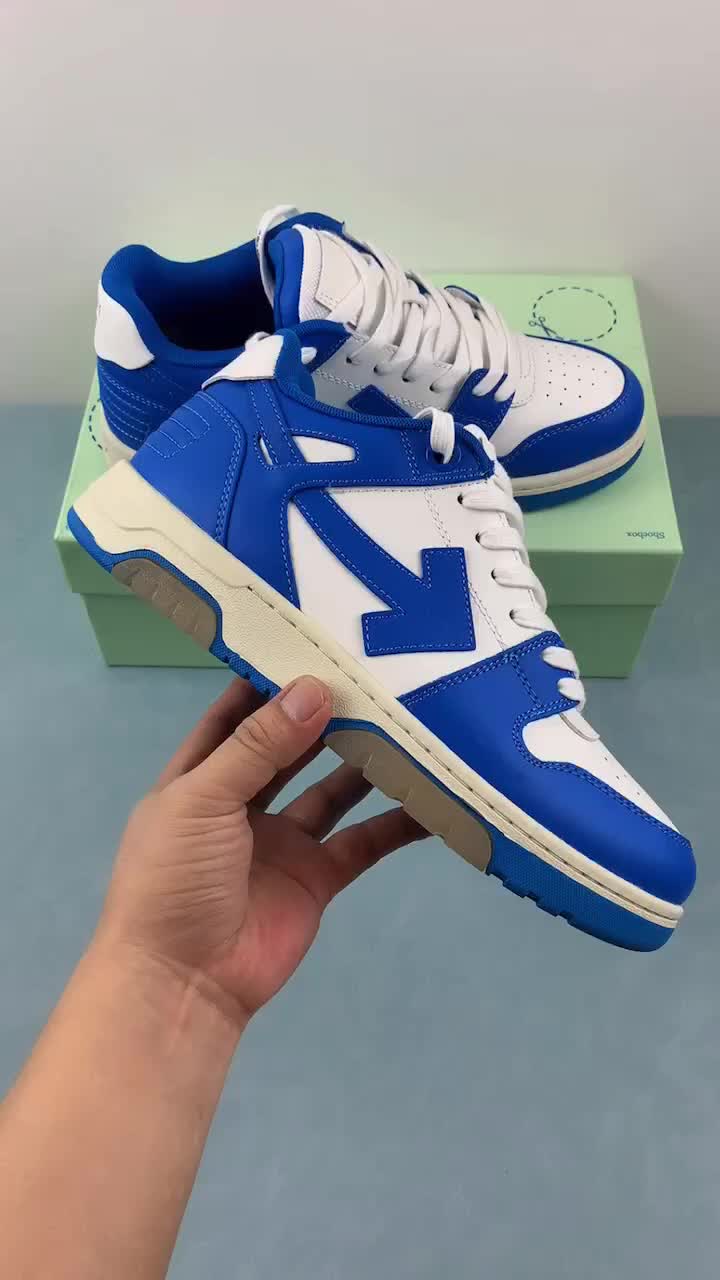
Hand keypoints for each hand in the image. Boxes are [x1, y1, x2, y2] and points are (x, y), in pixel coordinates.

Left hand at [98, 676, 424, 1024]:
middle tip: (375, 675)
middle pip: (290, 748)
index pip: (234, 716)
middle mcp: (242, 804)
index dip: (267, 682)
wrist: (184, 982)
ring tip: (410, 720)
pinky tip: (433, 796)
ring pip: (334, 790)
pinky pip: (364, 842)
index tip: (312, 642)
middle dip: (325, 715)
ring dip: (366, 761)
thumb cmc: (174, 879)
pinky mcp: (317, 878)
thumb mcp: (203, 801)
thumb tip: (314, 690)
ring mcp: (283, 843)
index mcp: (199, 779)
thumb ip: (258, 747)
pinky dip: (397, 822)